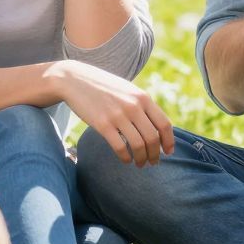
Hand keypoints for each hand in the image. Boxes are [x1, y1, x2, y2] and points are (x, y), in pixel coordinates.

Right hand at [50, 60, 174, 166]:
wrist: (75, 79)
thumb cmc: (104, 87)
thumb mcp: (128, 90)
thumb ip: (142, 105)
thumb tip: (157, 127)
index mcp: (143, 98)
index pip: (164, 124)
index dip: (169, 141)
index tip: (168, 152)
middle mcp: (133, 106)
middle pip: (152, 138)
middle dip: (155, 155)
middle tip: (153, 162)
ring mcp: (118, 115)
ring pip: (138, 145)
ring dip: (141, 159)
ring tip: (140, 164)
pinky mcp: (102, 124)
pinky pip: (120, 147)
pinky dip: (126, 158)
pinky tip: (125, 160)